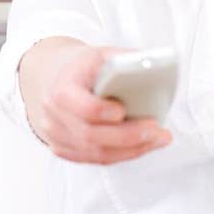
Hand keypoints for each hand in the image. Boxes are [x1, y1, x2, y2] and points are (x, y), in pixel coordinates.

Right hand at [39, 44, 172, 164]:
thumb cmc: (85, 67)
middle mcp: (55, 115)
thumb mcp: (103, 54)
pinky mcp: (64, 149)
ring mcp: (57, 136)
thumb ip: (125, 61)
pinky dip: (123, 155)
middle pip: (91, 135)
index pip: (82, 107)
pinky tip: (143, 146)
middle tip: (156, 130)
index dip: (103, 111)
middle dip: (128, 136)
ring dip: (132, 150)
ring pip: (96, 153)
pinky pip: (97, 159)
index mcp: (62, 89)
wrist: (59, 78)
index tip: (124, 110)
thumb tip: (157, 66)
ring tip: (158, 139)